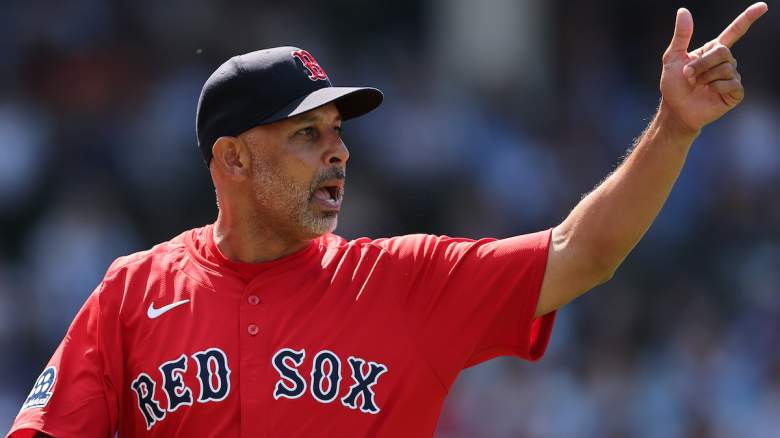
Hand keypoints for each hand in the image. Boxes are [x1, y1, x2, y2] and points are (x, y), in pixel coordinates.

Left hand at [659, 3, 767, 134]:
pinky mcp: (735, 92)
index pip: (735, 32)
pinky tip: (709, 92)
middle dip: (702, 63)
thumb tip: (683, 11)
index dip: (747, 19)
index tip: (762, 6)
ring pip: (726, 68)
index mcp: (713, 51)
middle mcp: (726, 62)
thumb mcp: (673, 57)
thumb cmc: (673, 85)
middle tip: (688, 74)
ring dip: (705, 77)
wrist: (675, 109)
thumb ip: (681, 35)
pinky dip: (716, 86)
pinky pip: (732, 83)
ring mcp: (732, 77)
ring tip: (696, 85)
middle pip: (723, 52)